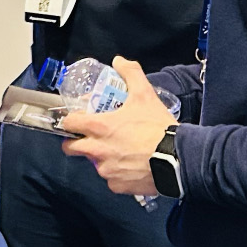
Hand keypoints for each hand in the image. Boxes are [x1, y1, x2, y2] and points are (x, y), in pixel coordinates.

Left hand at [61, 58, 171, 197]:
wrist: (177, 158)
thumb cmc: (157, 127)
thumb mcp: (145, 95)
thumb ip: (131, 74)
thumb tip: (119, 61)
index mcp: (99, 128)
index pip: (69, 124)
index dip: (71, 121)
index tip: (77, 120)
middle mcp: (97, 151)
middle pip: (71, 149)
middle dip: (76, 143)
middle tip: (91, 138)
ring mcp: (106, 171)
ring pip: (95, 165)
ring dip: (102, 158)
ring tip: (120, 151)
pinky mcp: (117, 186)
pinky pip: (111, 180)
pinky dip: (118, 174)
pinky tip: (131, 166)